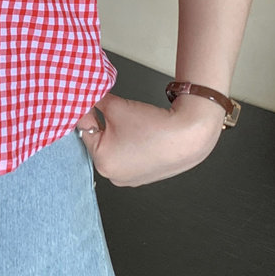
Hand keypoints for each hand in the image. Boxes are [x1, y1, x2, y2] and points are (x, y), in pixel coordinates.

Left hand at [75, 90, 225, 185]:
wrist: (190, 135)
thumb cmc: (155, 126)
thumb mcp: (116, 106)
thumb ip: (96, 101)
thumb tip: (87, 97)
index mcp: (102, 161)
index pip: (84, 129)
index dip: (88, 111)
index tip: (91, 100)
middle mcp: (114, 176)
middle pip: (99, 142)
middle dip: (103, 124)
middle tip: (115, 108)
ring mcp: (131, 179)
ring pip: (115, 149)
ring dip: (117, 134)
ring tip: (132, 120)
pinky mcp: (145, 176)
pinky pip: (130, 157)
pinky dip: (131, 144)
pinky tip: (142, 133)